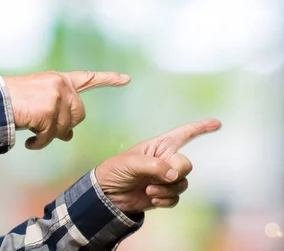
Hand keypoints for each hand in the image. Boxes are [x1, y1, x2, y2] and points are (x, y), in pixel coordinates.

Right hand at [3, 71, 129, 149]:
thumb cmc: (12, 102)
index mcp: (59, 79)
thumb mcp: (38, 102)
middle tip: (44, 131)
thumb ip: (57, 112)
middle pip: (79, 115)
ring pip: (65, 129)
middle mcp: (61, 85)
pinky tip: (29, 143)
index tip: (126, 79)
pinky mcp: (49, 111)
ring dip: (48, 137)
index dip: (108, 79)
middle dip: (64, 126)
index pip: (88, 79)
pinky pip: (51, 137)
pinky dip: (40, 144)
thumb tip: (69, 135)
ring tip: (31, 135)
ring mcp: (56, 97)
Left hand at [95, 119, 221, 213]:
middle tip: (160, 178)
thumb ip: (155, 166)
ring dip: (167, 189)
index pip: (183, 134)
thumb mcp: (131, 163)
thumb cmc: (116, 171)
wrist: (107, 194)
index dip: (200, 128)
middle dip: (176, 173)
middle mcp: (165, 160)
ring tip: (148, 190)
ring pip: (182, 183)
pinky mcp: (163, 193)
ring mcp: (165, 177)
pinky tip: (151, 198)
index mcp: (158, 147)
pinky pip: (176, 197)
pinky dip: (165, 199)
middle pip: (186, 165)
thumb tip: (175, 176)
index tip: (216, 123)